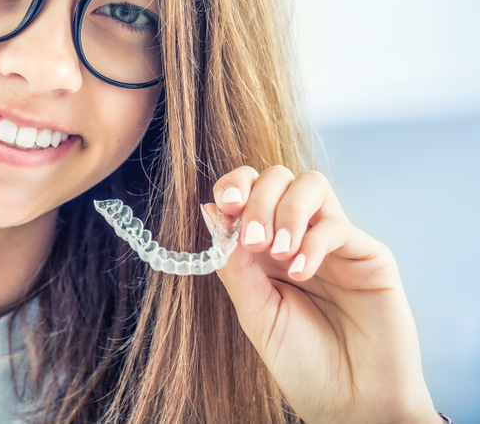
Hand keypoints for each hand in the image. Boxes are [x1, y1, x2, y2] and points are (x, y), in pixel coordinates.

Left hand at [204, 166, 440, 423]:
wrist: (351, 402)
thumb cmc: (302, 362)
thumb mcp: (255, 312)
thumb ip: (233, 264)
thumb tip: (209, 211)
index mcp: (264, 246)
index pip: (249, 189)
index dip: (235, 186)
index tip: (226, 206)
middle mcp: (299, 235)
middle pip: (278, 177)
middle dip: (259, 199)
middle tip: (253, 241)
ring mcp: (334, 241)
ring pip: (312, 184)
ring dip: (287, 210)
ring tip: (277, 252)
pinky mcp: (369, 254)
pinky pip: (338, 224)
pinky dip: (313, 241)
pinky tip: (302, 272)